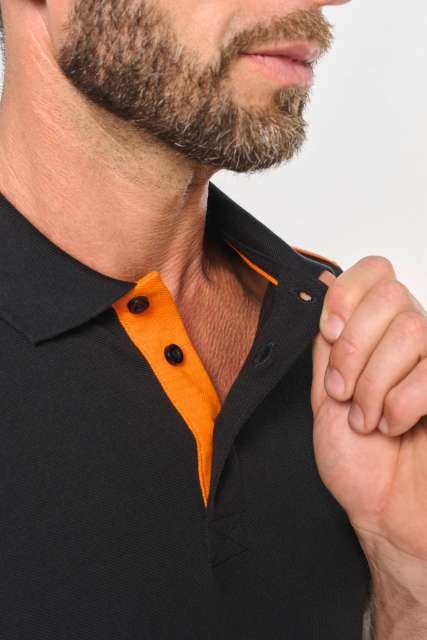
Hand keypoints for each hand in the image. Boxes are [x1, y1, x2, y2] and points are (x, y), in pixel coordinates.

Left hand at [311, 256, 426, 568]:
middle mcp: (414, 340)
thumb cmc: (357, 461)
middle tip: (342, 393)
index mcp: (379, 335)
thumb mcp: (325, 393)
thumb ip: (328, 342)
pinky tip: (394, 425)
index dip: (348, 295)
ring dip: (374, 382)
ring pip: (411, 329)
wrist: (385, 512)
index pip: (376, 272)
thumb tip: (323, 283)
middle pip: (391, 297)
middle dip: (353, 350)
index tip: (329, 332)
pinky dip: (402, 401)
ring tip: (366, 418)